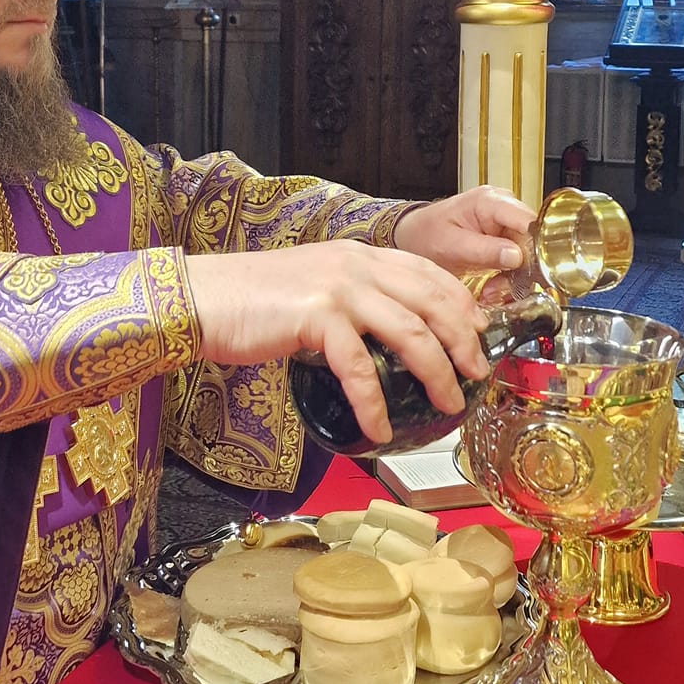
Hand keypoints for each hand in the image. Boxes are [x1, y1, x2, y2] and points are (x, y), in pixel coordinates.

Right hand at [183, 241, 488, 446]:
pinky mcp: (316, 317)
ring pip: (410, 332)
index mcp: (359, 255)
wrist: (202, 297)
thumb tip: (382, 340)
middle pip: (433, 301)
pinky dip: (374, 403)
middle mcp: (356, 265)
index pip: (429, 272)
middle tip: (477, 375)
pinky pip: (359, 368)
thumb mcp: (314, 286)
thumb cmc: (252, 300)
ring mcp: (338, 289)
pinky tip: (381, 428)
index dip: (462, 303)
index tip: (480, 332)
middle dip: (464, 340)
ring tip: (447, 405)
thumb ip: (351, 301)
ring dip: (436, 374)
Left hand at [392, 186, 534, 290]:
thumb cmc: (426, 234)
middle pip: (532, 240)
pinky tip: (492, 288)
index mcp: (491, 201)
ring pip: (528, 255)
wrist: (414, 238)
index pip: (529, 220)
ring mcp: (505, 225)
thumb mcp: (451, 245)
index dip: (535, 246)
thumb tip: (517, 256)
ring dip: (512, 278)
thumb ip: (484, 250)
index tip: (528, 271)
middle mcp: (504, 209)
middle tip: (498, 288)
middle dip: (520, 269)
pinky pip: (518, 262)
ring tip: (491, 290)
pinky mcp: (504, 241)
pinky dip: (507, 279)